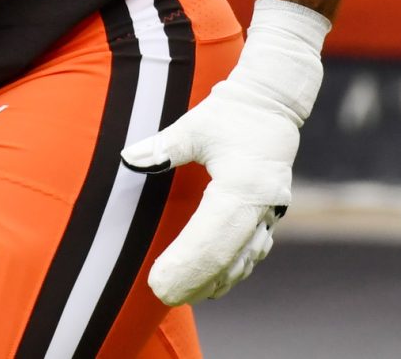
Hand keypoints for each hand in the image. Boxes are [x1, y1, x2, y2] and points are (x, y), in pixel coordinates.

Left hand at [119, 0, 329, 304]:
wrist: (273, 105)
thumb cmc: (232, 113)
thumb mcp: (195, 125)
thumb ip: (163, 146)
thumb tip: (128, 158)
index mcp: (243, 185)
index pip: (210, 237)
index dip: (185, 264)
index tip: (157, 281)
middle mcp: (262, 205)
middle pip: (227, 257)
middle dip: (195, 280)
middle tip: (162, 295)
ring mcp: (270, 213)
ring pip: (243, 260)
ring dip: (214, 281)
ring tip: (183, 296)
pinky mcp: (270, 214)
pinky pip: (252, 252)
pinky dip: (232, 271)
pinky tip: (213, 284)